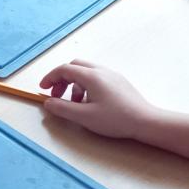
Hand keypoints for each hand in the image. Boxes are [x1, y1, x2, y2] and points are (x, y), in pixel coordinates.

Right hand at [39, 59, 163, 139]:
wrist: (145, 121)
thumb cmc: (115, 119)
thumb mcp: (84, 116)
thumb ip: (63, 108)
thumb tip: (48, 102)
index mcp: (91, 76)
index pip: (64, 69)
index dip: (50, 78)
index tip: (43, 89)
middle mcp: (101, 70)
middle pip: (75, 66)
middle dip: (62, 79)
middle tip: (56, 95)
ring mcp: (112, 75)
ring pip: (86, 72)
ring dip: (74, 84)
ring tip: (74, 104)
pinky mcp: (119, 82)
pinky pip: (96, 78)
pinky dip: (86, 86)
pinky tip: (90, 103)